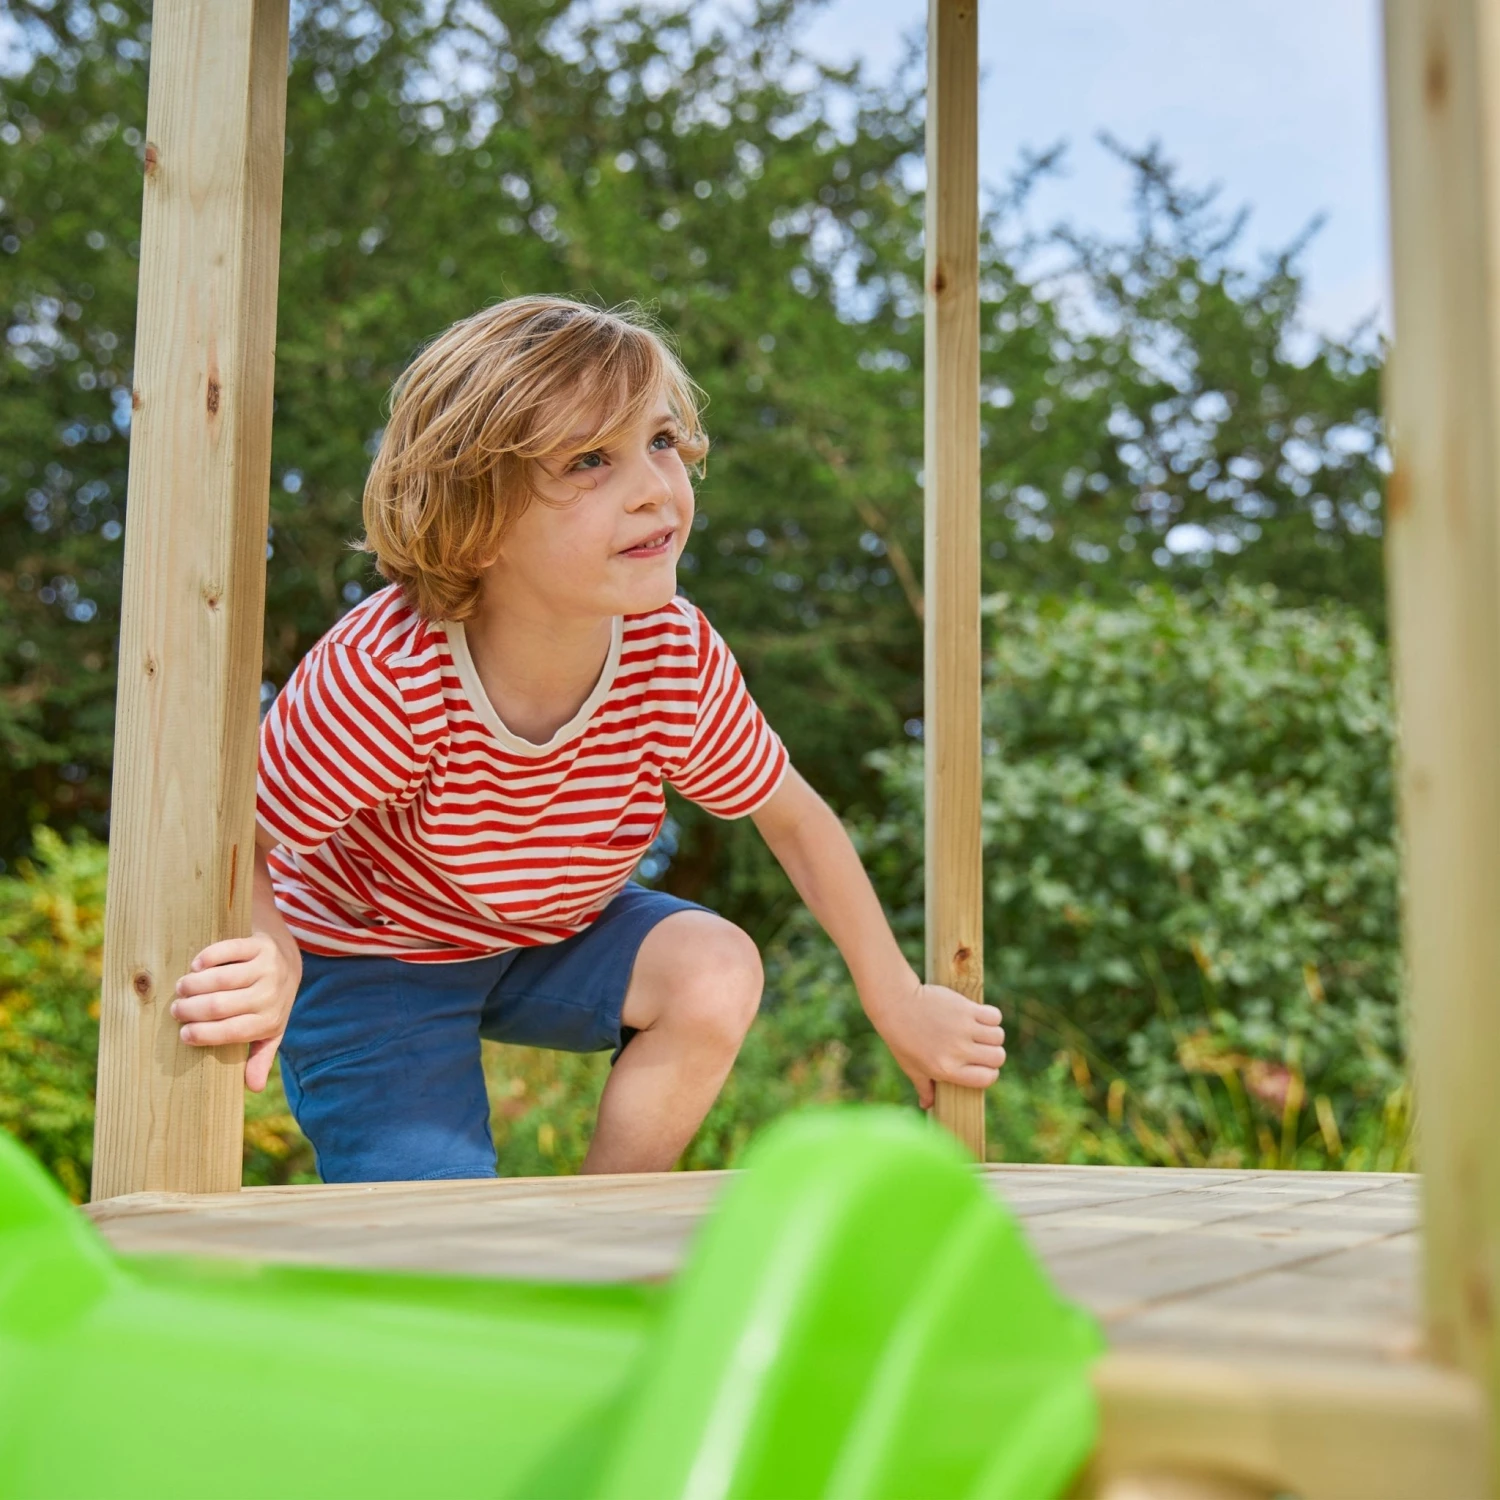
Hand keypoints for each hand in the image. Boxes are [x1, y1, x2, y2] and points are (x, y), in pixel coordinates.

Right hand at [171, 932, 301, 1092]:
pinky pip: (227, 951)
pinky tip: (196, 966)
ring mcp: (267, 967)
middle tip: (176, 1009)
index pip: (230, 1033)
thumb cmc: (270, 1001)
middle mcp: (271, 995)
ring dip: (193, 984)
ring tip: (181, 988)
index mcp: (270, 1021)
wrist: (289, 959)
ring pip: (220, 979)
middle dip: (190, 1009)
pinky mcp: (260, 945)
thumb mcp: (269, 1030)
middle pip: (219, 1006)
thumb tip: (253, 1087)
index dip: (202, 1034)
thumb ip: (260, 1056)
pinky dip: (207, 958)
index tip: (183, 1034)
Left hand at [865, 972, 1005, 1108]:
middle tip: (980, 1048)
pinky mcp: (967, 1009)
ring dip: (992, 1035)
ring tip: (979, 1032)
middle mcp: (959, 1051)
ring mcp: (965, 1029)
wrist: (897, 1004)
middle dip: (993, 1054)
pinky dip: (991, 1017)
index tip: (981, 1066)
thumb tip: (928, 1106)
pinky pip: (994, 1016)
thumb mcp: (911, 1067)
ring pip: (998, 1036)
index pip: (987, 1078)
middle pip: (998, 1057)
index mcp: (948, 1069)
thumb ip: (924, 1087)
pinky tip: (979, 1017)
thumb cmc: (902, 1038)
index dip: (988, 1073)